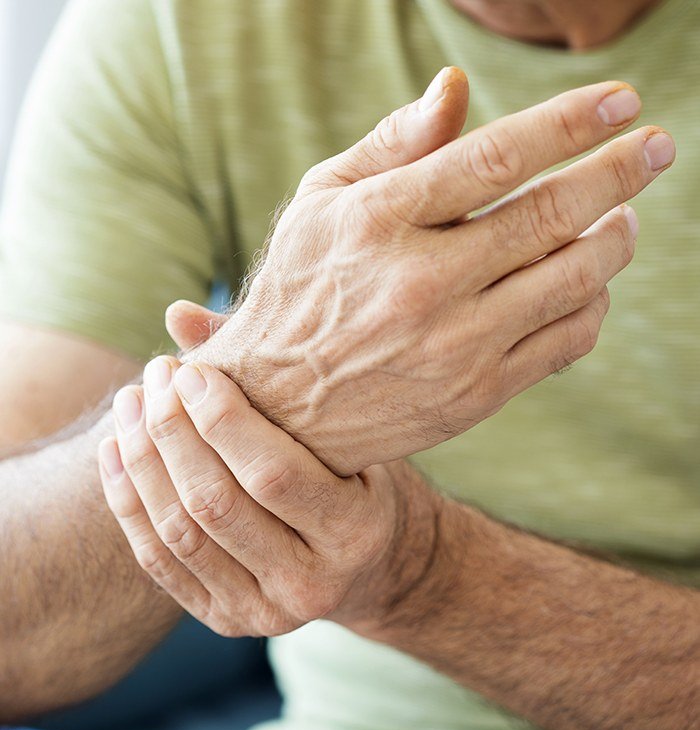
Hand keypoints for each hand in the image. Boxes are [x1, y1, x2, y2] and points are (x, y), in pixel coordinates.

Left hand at [98, 357, 436, 635]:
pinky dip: (129, 503)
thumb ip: (275, 377)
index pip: (272, 475)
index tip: (191, 370)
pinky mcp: (225, 619)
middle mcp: (310, 584)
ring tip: (130, 403)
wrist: (371, 566)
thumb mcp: (348, 435)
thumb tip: (178, 314)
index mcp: (354, 533)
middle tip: (157, 376)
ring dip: (144, 461)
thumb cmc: (361, 482)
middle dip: (173, 431)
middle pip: (215, 504)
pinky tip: (116, 450)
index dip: (222, 419)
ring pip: (179, 534)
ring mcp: (262, 612)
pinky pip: (160, 562)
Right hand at [182, 68, 672, 474]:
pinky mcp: (476, 395)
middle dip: (621, 172)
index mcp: (379, 224)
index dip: (569, 123)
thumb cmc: (298, 292)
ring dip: (616, 240)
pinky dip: (593, 305)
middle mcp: (422, 285)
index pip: (495, 158)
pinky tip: (587, 285)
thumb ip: (389, 146)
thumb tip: (455, 87)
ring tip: (624, 219)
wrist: (280, 410)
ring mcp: (455, 346)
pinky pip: (565, 342)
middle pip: (552, 215)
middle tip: (657, 147)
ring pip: (574, 281)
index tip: (623, 103)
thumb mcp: (320, 206)